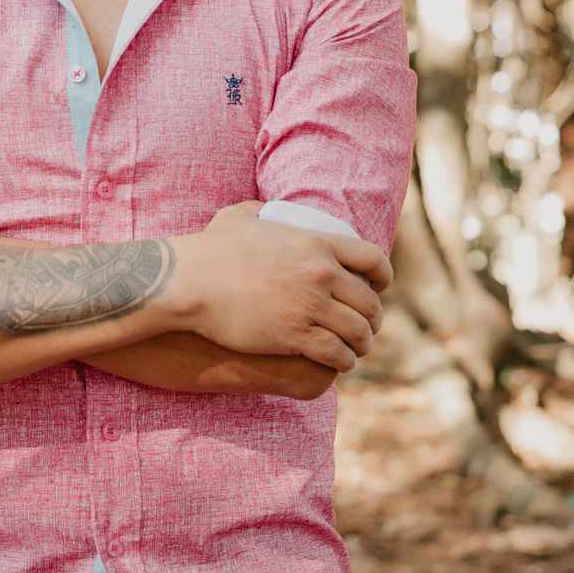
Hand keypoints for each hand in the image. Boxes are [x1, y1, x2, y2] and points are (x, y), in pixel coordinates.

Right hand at [175, 203, 389, 373]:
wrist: (189, 282)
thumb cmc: (209, 250)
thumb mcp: (239, 218)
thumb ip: (259, 211)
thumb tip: (263, 209)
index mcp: (317, 242)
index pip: (373, 258)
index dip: (383, 276)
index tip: (381, 287)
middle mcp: (322, 273)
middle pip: (369, 301)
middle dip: (374, 318)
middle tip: (367, 327)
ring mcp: (310, 305)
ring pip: (358, 331)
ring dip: (361, 343)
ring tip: (355, 350)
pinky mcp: (296, 334)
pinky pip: (336, 353)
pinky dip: (343, 361)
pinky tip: (340, 363)